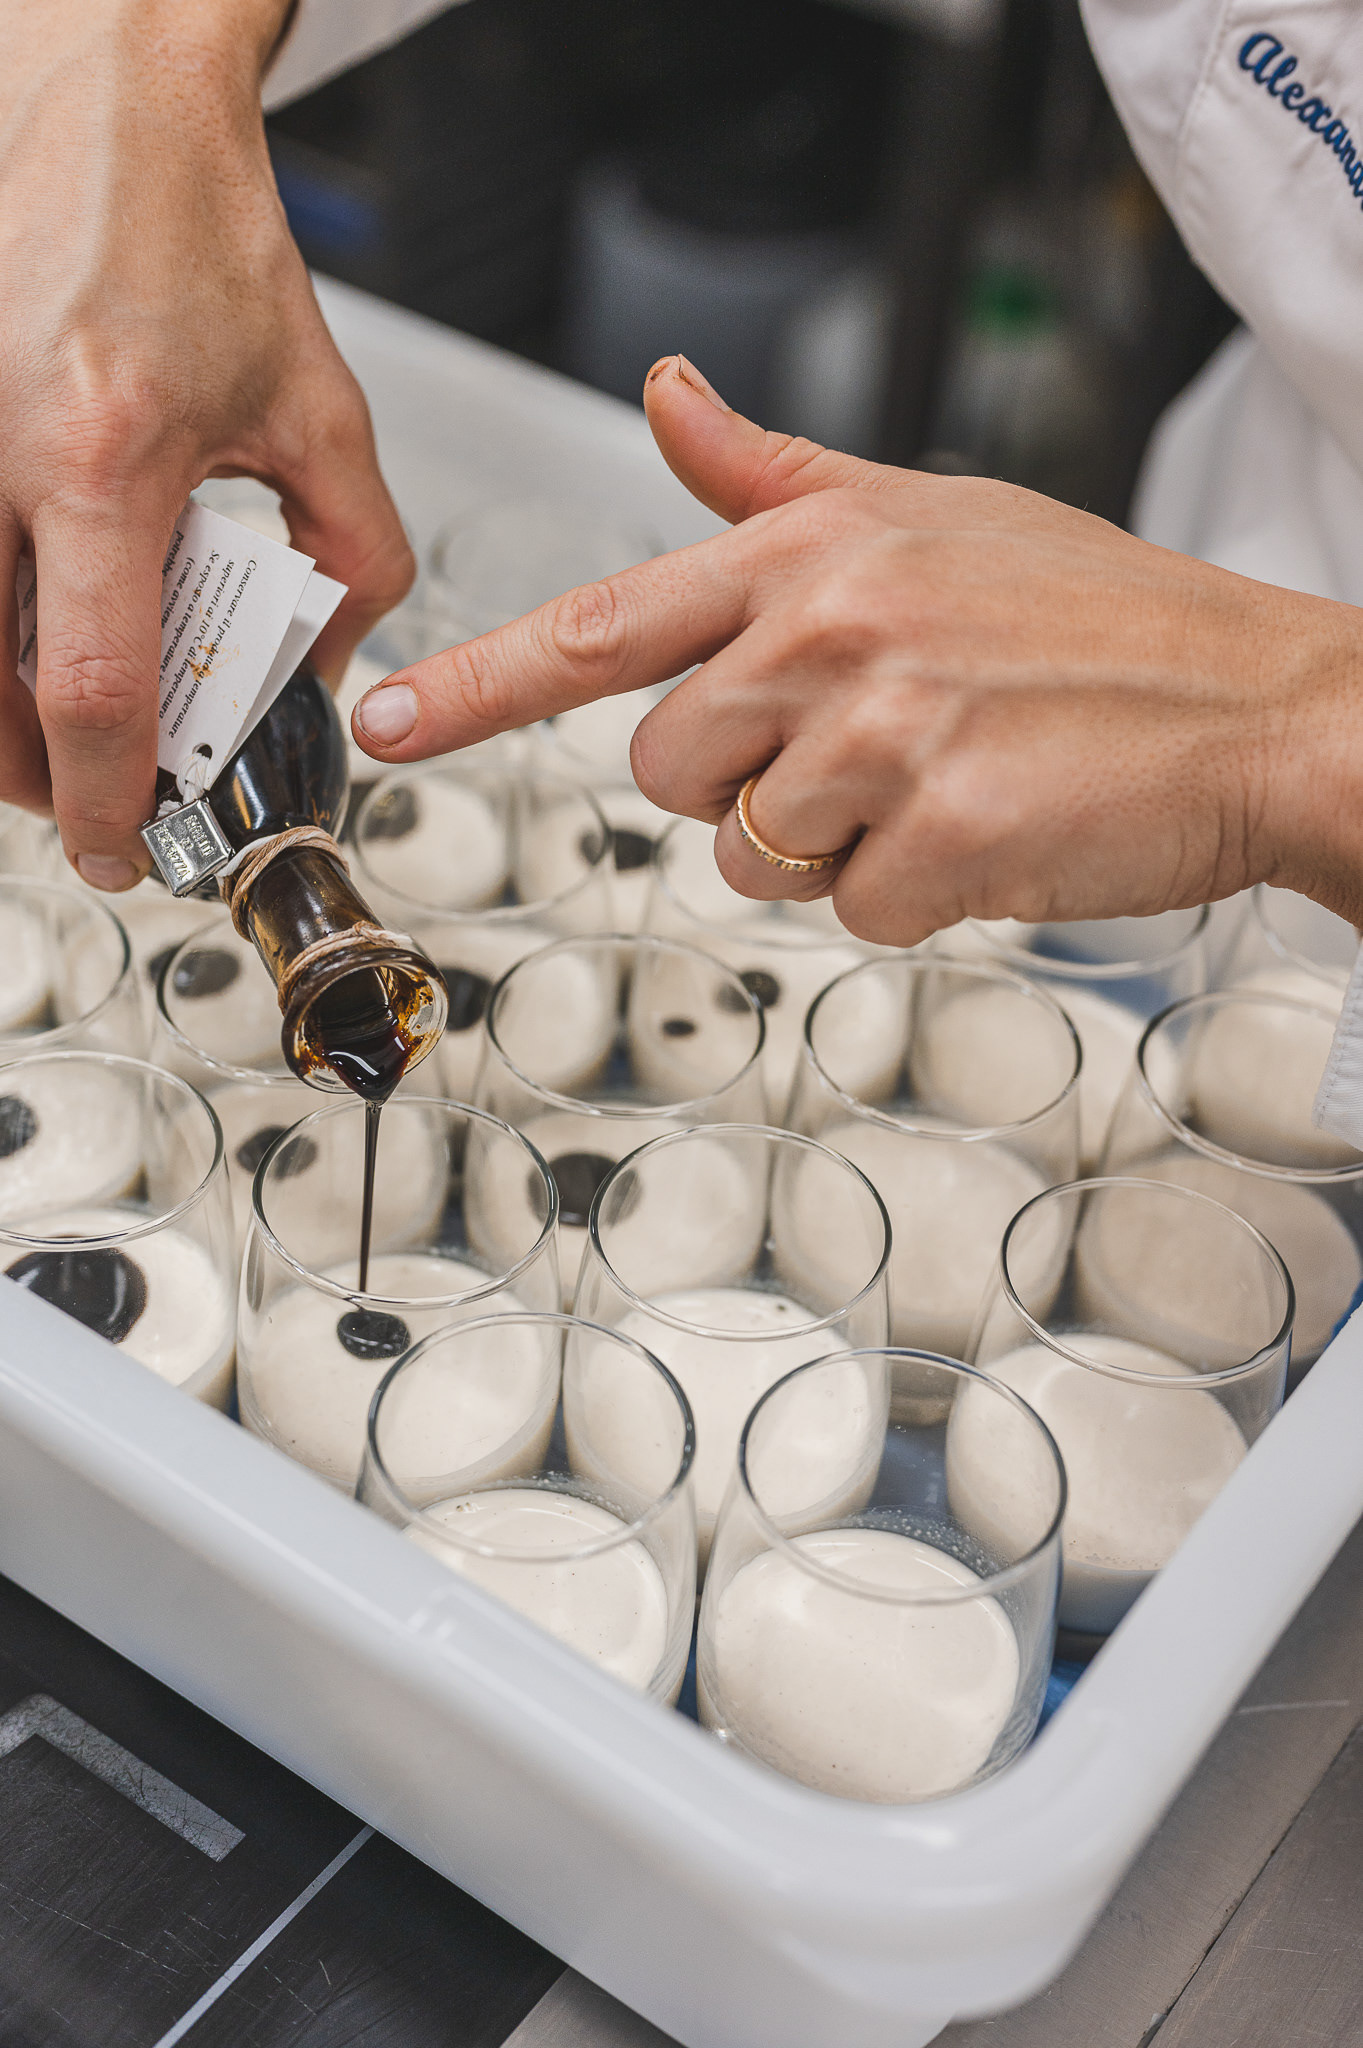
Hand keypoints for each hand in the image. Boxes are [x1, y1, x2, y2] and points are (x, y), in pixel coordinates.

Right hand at [0, 0, 413, 888]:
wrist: (107, 109)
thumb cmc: (199, 237)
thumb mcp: (318, 412)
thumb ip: (353, 559)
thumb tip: (325, 666)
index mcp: (102, 459)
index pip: (93, 689)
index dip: (108, 798)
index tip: (126, 847)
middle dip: (40, 776)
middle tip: (98, 797)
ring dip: (3, 710)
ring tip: (70, 724)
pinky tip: (37, 621)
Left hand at [350, 354, 1362, 946]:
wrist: (1251, 697)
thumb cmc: (1093, 613)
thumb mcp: (925, 512)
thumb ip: (772, 479)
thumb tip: (669, 400)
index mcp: (807, 551)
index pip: (602, 622)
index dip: (477, 683)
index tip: (390, 720)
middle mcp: (828, 630)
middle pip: (668, 769)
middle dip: (746, 785)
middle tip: (870, 748)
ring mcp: (884, 732)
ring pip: (753, 853)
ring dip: (836, 846)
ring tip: (943, 779)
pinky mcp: (940, 832)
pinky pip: (852, 910)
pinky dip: (912, 894)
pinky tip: (988, 829)